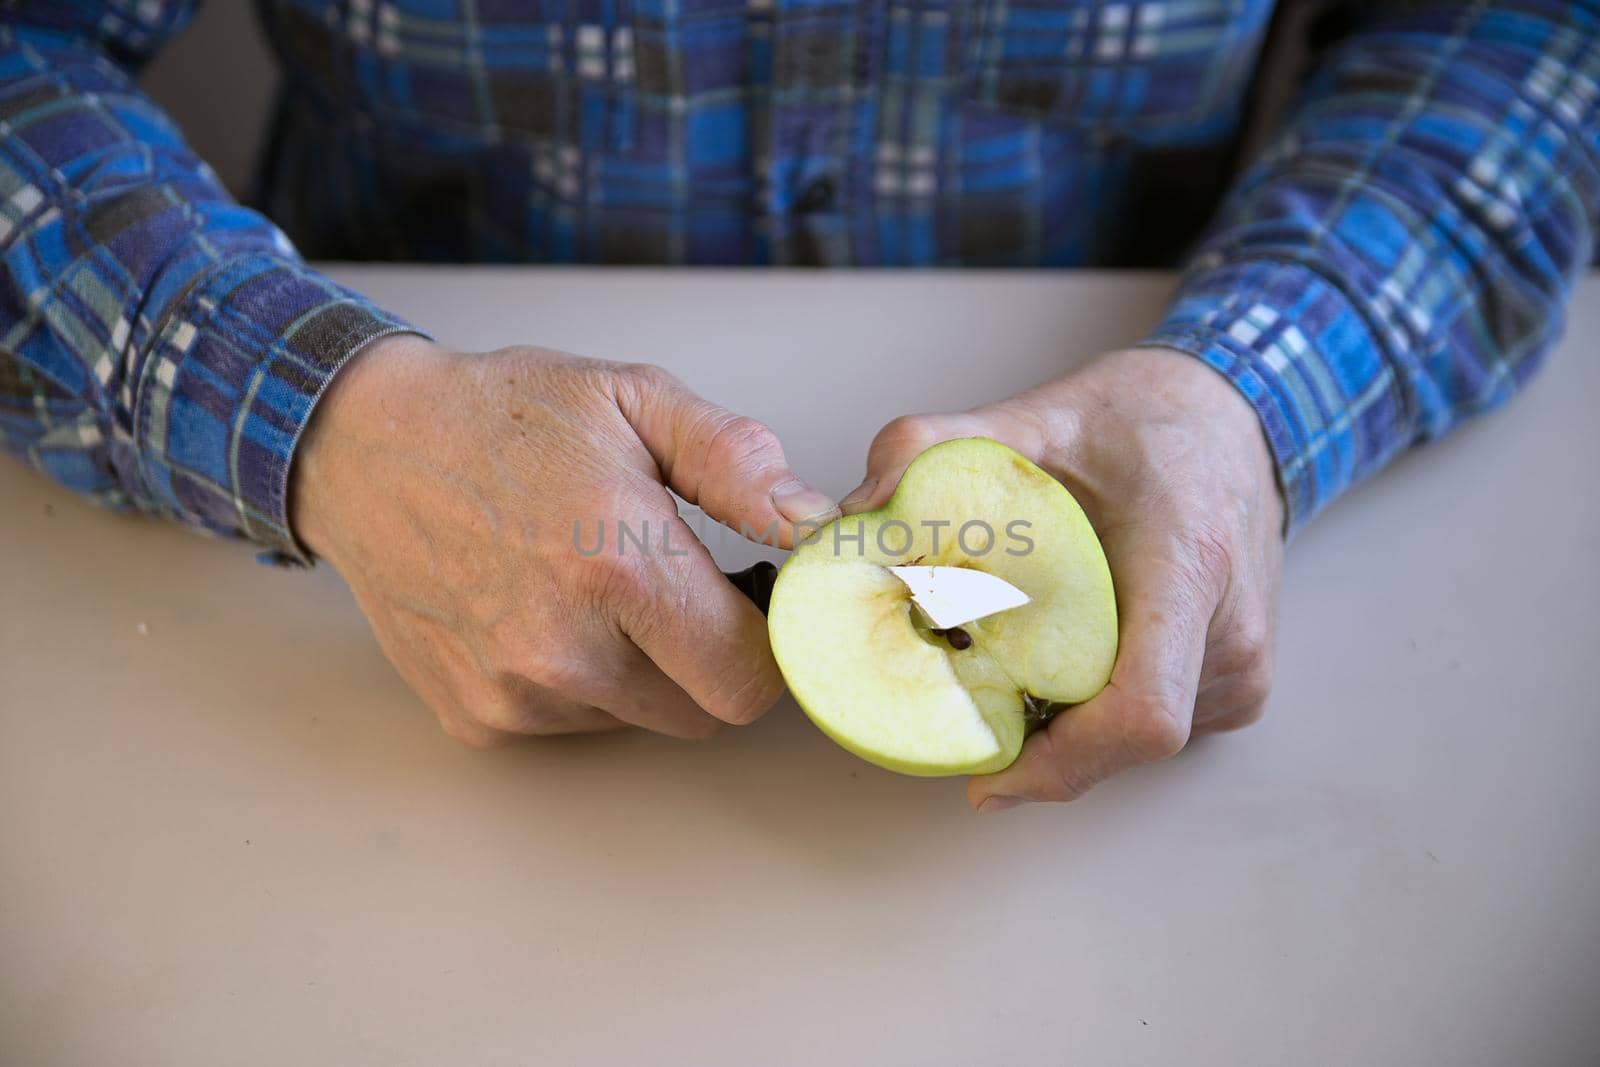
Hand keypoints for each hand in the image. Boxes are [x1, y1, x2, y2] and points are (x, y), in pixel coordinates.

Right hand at [291, 335, 836, 745]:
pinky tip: (544, 609)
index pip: (749, 680)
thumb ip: (736, 462)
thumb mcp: (634, 399)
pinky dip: (579, 683)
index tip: (751, 601)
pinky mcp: (476, 717)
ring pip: (640, 719)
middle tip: (679, 587)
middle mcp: (563, 650)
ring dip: (644, 671)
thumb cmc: (506, 415)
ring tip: (598, 586)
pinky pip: (572, 724)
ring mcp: (512, 693)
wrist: (365, 447)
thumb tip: (812, 524)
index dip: (767, 644)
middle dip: (712, 659)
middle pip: (703, 713)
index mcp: (619, 568)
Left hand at [841, 348, 1284, 807]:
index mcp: (1189, 567)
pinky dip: (1090, 708)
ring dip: (1059, 725)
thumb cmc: (1141, 421)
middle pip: (1120, 742)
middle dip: (1034, 741)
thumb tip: (853, 513)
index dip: (1062, 765)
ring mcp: (1241, 668)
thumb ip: (932, 447)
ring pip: (1131, 743)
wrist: (1235, 420)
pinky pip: (1151, 725)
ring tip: (1003, 665)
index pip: (1142, 714)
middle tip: (960, 700)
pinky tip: (1052, 660)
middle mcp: (1228, 634)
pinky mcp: (1237, 687)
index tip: (987, 776)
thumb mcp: (1030, 416)